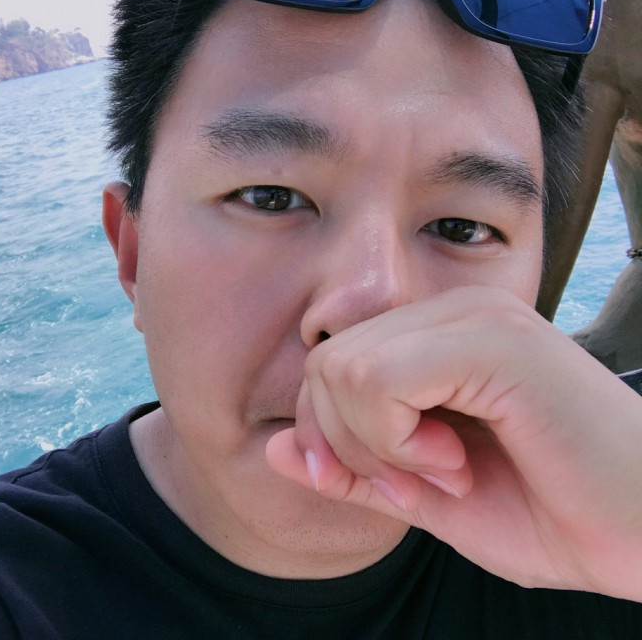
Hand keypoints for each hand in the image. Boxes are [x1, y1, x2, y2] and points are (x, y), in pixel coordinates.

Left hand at [266, 287, 641, 600]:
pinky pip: (379, 380)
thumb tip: (273, 445)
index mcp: (436, 334)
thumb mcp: (422, 495)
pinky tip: (458, 460)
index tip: (391, 485)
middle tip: (420, 483)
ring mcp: (472, 316)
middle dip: (351, 445)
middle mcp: (451, 309)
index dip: (332, 437)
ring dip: (378, 447)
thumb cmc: (547, 511)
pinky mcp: (492, 339)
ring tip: (444, 471)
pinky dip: (398, 440)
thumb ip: (349, 469)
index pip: (328, 365)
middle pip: (324, 364)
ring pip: (341, 369)